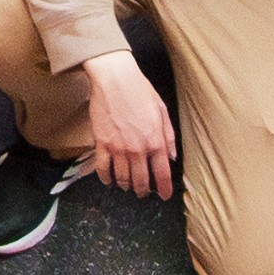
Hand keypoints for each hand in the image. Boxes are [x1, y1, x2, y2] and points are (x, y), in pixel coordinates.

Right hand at [81, 57, 180, 198]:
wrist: (114, 79)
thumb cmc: (139, 90)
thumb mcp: (162, 111)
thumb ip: (168, 136)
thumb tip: (172, 157)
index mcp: (155, 141)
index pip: (162, 174)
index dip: (164, 189)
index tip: (164, 195)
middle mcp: (137, 149)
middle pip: (141, 181)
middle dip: (143, 191)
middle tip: (143, 193)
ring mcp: (118, 148)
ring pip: (122, 178)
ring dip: (126, 186)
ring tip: (127, 186)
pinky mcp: (101, 143)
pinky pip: (103, 168)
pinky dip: (106, 178)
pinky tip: (109, 180)